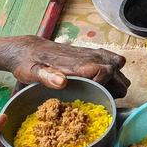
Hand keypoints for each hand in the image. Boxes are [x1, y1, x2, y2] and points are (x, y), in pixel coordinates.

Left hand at [3, 36, 129, 97]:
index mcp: (77, 63)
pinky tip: (102, 81)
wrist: (28, 49)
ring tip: (101, 91)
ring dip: (116, 80)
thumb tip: (62, 82)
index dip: (106, 86)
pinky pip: (114, 60)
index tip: (94, 95)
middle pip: (117, 71)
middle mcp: (88, 56)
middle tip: (99, 97)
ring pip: (118, 66)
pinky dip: (114, 72)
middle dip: (114, 87)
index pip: (107, 71)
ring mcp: (91, 53)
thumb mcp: (32, 72)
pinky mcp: (91, 53)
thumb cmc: (28, 63)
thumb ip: (46, 76)